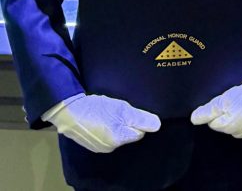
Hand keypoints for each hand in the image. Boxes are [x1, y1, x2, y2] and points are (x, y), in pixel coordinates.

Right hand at [45, 94, 160, 152]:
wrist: (69, 112)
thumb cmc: (97, 108)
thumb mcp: (122, 108)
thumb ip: (140, 118)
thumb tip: (157, 126)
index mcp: (119, 139)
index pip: (139, 132)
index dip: (139, 120)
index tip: (133, 111)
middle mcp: (111, 147)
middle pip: (129, 135)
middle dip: (128, 123)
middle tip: (121, 110)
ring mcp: (100, 147)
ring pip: (118, 136)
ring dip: (118, 125)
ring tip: (111, 113)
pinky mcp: (91, 144)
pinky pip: (107, 137)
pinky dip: (108, 128)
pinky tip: (102, 119)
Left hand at [190, 79, 241, 138]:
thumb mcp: (227, 97)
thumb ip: (209, 110)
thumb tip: (193, 119)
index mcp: (228, 126)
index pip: (212, 121)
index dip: (216, 110)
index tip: (224, 100)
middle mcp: (237, 134)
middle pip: (224, 124)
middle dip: (226, 113)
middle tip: (235, 98)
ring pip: (236, 125)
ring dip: (237, 116)